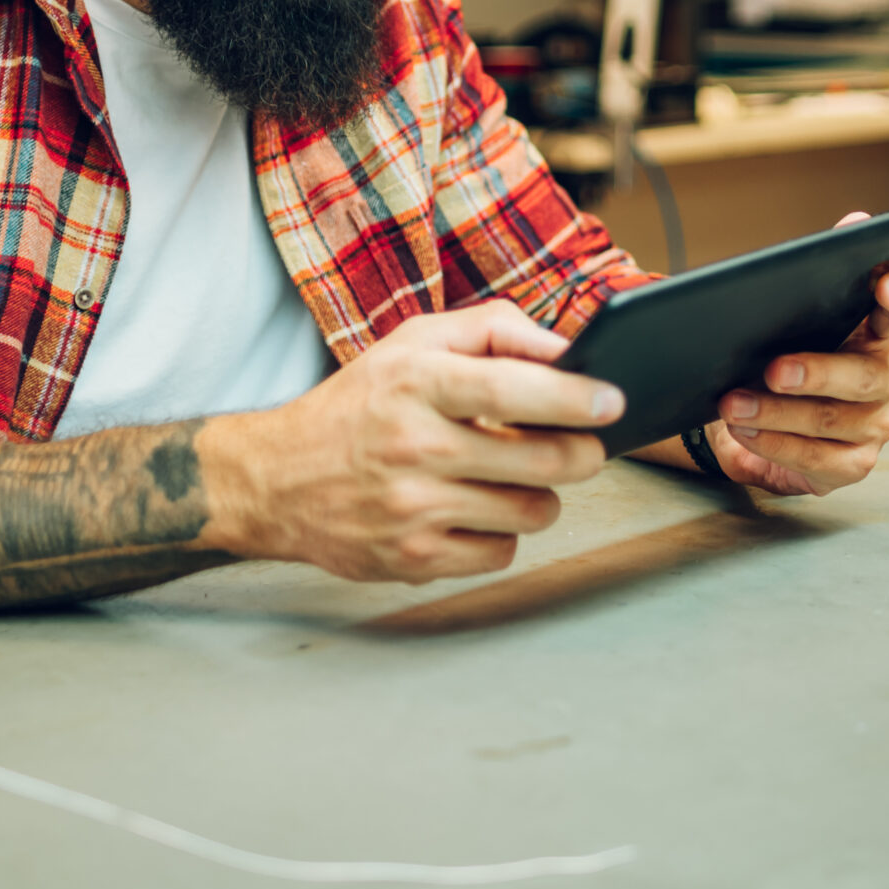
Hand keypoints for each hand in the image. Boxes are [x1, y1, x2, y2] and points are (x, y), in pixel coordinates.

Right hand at [199, 300, 622, 582]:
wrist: (277, 479)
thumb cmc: (359, 405)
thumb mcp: (412, 342)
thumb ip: (493, 329)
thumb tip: (567, 350)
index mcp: (415, 382)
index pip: (513, 389)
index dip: (575, 398)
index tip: (612, 402)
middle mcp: (413, 446)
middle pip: (541, 460)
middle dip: (581, 454)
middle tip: (584, 448)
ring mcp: (412, 508)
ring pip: (531, 511)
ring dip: (540, 495)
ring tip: (515, 476)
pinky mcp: (412, 559)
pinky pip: (501, 552)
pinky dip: (503, 533)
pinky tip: (477, 510)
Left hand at [713, 212, 888, 496]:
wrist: (766, 427)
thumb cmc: (789, 357)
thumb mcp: (797, 316)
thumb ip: (824, 268)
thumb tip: (857, 218)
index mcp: (878, 334)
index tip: (886, 284)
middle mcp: (886, 380)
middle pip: (866, 377)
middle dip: (817, 372)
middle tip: (772, 369)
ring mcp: (873, 426)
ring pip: (834, 421)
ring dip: (778, 413)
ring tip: (732, 402)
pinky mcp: (852, 465)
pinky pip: (818, 459)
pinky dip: (777, 445)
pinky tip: (745, 432)